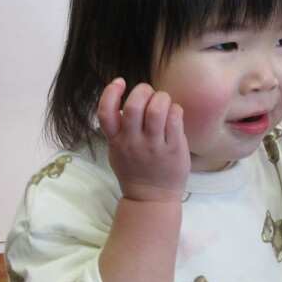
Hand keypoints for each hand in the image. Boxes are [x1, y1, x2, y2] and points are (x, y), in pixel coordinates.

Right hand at [97, 78, 189, 202]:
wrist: (151, 198)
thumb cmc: (135, 169)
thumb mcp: (117, 150)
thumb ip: (119, 128)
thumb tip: (125, 100)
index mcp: (116, 140)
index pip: (105, 112)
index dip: (110, 92)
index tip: (120, 82)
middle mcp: (133, 142)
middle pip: (134, 106)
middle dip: (143, 90)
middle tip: (148, 93)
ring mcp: (154, 146)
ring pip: (157, 110)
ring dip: (162, 98)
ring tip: (163, 102)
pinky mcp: (173, 148)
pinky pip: (175, 118)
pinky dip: (175, 109)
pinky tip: (173, 113)